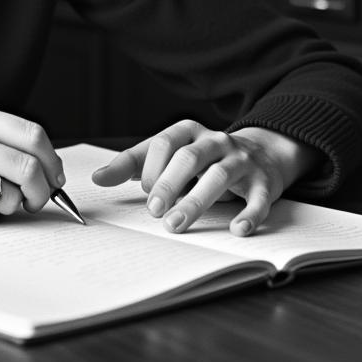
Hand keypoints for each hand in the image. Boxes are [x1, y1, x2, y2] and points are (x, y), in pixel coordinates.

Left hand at [90, 120, 321, 235]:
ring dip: (196, 202)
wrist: (260, 154)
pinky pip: (258, 197)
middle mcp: (215, 141)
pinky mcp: (264, 182)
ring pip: (219, 176)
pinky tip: (237, 230)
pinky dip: (249, 214)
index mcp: (188, 131)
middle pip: (189, 157)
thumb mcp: (167, 155)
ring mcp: (241, 160)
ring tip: (176, 224)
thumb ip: (133, 164)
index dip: (151, 167)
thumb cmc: (201, 159)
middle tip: (154, 211)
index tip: (143, 191)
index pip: (164, 143)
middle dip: (169, 184)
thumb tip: (97, 177)